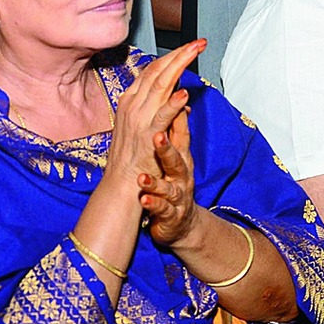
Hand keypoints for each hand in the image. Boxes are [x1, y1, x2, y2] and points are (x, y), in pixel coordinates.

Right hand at [106, 40, 205, 183]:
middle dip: (180, 54)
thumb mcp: (146, 125)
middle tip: (199, 42)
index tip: (190, 46)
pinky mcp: (147, 135)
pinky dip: (172, 103)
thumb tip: (182, 98)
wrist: (122, 184)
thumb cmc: (135, 155)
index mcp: (131, 100)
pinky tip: (184, 92)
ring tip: (195, 52)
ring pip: (160, 86)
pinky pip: (162, 116)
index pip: (153, 70)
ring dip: (179, 66)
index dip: (172, 56)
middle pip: (158, 72)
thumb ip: (163, 109)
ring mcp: (139, 119)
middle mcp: (133, 105)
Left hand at [138, 106, 200, 246]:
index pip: (181, 136)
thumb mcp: (178, 156)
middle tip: (157, 136)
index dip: (176, 121)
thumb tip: (179, 102)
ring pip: (168, 188)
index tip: (170, 105)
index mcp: (181, 158)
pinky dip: (153, 204)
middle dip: (167, 148)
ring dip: (156, 183)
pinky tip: (144, 199)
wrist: (181, 221)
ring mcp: (177, 195)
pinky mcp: (170, 214)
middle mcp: (181, 175)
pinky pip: (162, 208)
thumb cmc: (175, 182)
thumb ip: (177, 131)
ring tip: (142, 179)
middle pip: (176, 160)